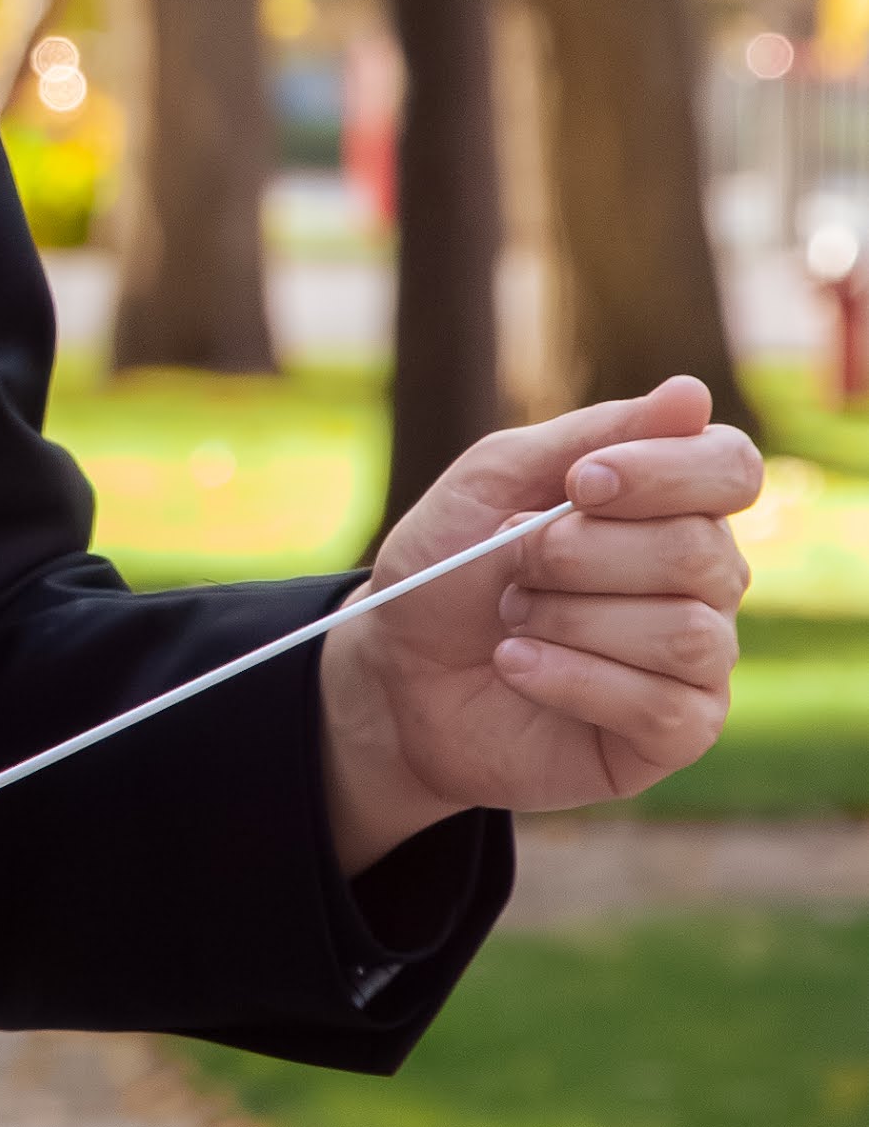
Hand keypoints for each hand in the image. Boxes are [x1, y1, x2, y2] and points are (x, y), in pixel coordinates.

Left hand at [317, 372, 759, 873]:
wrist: (398, 673)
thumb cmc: (450, 569)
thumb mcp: (494, 482)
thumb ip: (590, 437)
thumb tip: (691, 395)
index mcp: (671, 503)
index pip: (729, 467)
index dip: (663, 472)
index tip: (577, 485)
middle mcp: (704, 578)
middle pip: (698, 550)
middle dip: (581, 554)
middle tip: (515, 564)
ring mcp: (699, 659)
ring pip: (683, 631)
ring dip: (571, 619)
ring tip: (512, 619)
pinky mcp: (677, 731)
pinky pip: (663, 705)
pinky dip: (571, 678)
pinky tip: (516, 666)